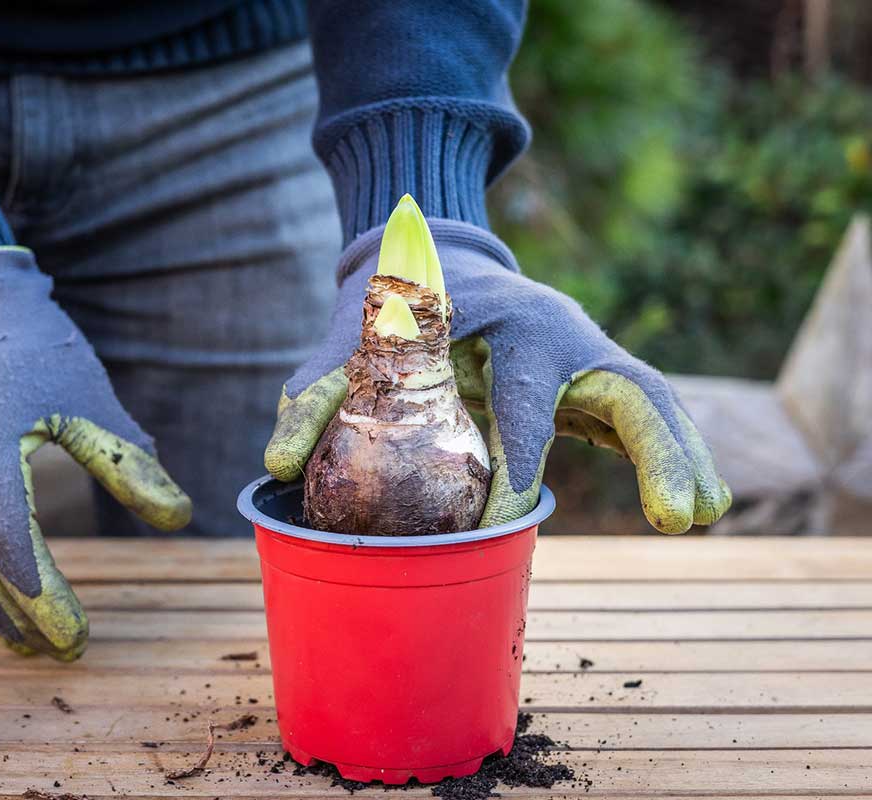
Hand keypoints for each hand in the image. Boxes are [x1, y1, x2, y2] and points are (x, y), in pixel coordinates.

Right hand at [0, 247, 190, 659]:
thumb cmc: (36, 352)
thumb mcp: (88, 396)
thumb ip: (128, 461)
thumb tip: (179, 518)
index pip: (4, 533)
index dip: (36, 588)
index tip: (72, 628)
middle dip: (13, 616)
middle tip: (66, 650)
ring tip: (32, 643)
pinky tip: (2, 605)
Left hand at [265, 220, 729, 532]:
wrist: (438, 254)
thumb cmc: (390, 303)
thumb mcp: (350, 337)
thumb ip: (316, 391)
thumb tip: (274, 465)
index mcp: (505, 320)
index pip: (522, 399)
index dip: (515, 465)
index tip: (504, 523)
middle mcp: (563, 331)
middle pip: (628, 386)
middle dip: (658, 450)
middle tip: (680, 520)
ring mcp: (587, 351)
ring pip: (653, 401)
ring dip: (684, 458)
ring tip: (703, 517)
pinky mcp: (594, 375)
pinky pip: (644, 415)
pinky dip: (672, 454)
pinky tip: (697, 504)